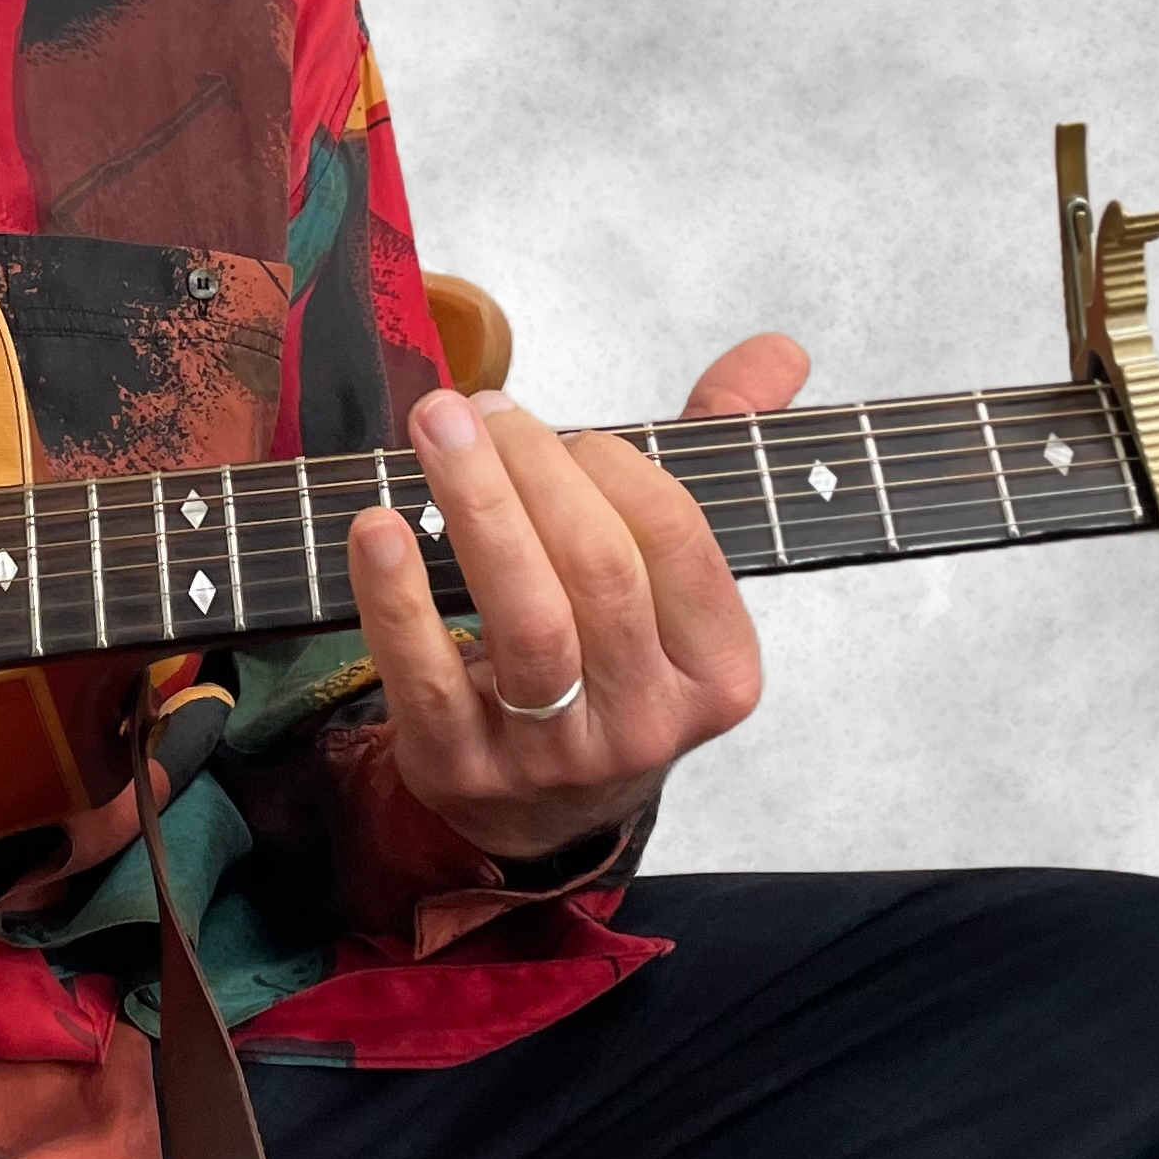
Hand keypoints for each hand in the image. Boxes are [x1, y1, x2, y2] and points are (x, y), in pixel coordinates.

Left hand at [346, 331, 811, 861]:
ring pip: (526, 619)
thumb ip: (718, 457)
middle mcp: (648, 723)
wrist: (543, 810)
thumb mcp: (675, 578)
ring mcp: (556, 755)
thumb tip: (779, 348)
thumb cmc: (611, 657)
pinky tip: (378, 524)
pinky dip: (398, 595)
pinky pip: (429, 674)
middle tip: (481, 408)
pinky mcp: (464, 769)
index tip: (570, 431)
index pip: (680, 545)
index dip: (620, 469)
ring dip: (477, 506)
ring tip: (436, 428)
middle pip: (600, 572)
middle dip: (537, 470)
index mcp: (719, 673)